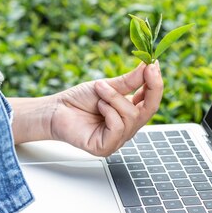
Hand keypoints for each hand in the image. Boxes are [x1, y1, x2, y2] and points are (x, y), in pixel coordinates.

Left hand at [48, 62, 162, 155]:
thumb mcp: (108, 86)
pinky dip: (109, 112)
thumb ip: (130, 80)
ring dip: (115, 98)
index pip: (151, 100)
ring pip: (132, 116)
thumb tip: (149, 66)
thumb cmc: (79, 100)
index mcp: (130, 112)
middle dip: (151, 87)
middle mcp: (128, 127)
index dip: (156, 83)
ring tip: (99, 91)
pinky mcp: (106, 147)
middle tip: (148, 69)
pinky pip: (118, 127)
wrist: (55, 110)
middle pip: (151, 109)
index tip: (154, 65)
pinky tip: (98, 108)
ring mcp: (118, 138)